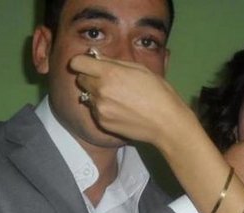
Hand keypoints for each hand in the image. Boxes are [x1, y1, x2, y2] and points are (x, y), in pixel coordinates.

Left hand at [69, 54, 195, 146]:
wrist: (166, 123)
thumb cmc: (158, 93)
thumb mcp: (140, 69)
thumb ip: (114, 62)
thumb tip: (97, 58)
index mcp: (109, 73)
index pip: (77, 63)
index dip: (83, 62)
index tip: (91, 64)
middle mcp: (100, 91)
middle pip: (81, 79)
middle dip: (91, 77)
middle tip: (109, 81)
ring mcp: (100, 109)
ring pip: (88, 96)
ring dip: (98, 94)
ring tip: (119, 98)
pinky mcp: (102, 122)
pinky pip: (95, 111)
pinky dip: (103, 109)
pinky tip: (121, 110)